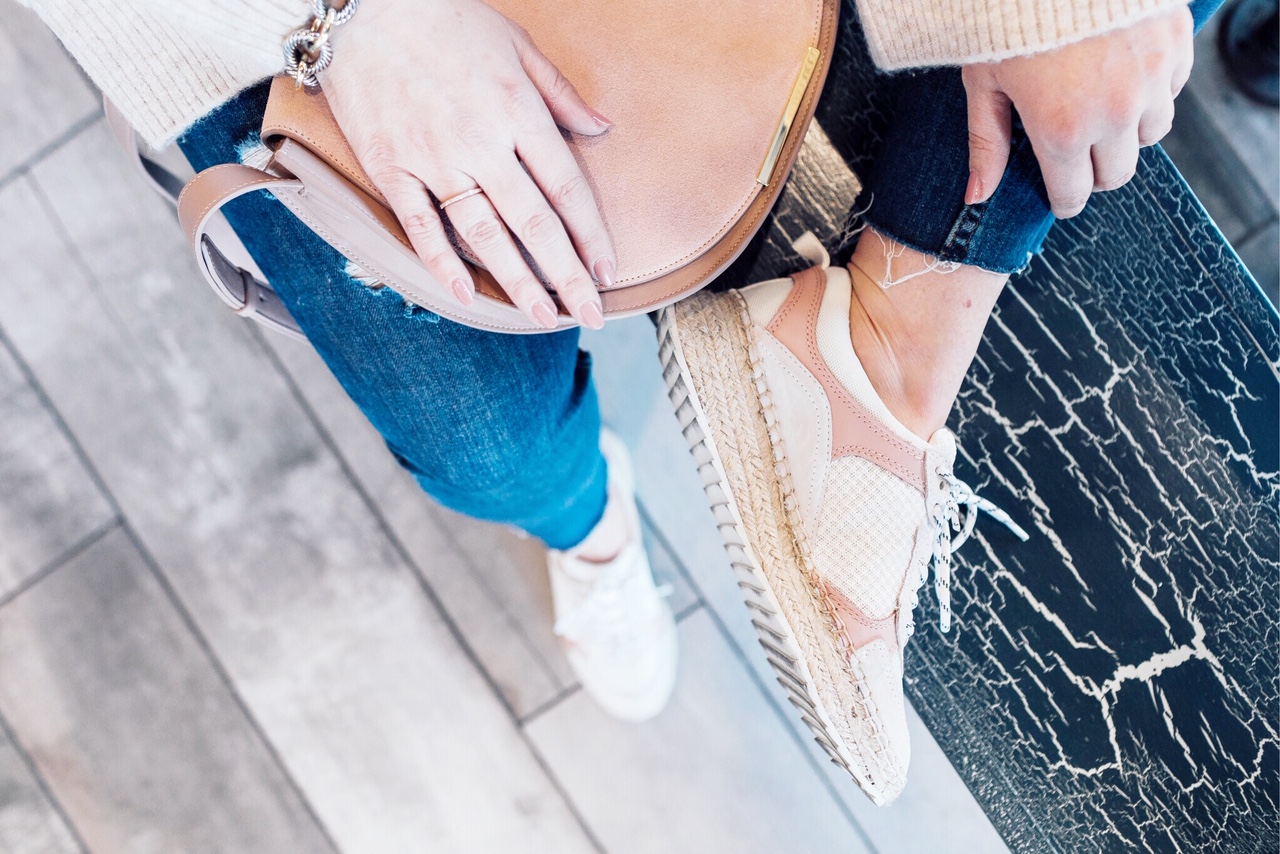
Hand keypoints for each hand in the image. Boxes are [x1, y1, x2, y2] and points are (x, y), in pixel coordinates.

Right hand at [322, 0, 614, 328]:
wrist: (361, 5)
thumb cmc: (444, 16)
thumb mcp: (516, 43)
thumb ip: (560, 93)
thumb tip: (601, 129)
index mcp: (518, 111)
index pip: (566, 188)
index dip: (591, 235)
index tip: (608, 272)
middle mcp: (481, 143)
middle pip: (534, 223)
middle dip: (566, 276)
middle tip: (589, 315)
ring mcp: (434, 159)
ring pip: (483, 234)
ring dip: (516, 282)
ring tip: (541, 317)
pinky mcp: (392, 167)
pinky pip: (420, 224)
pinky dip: (442, 263)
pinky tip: (467, 295)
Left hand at [962, 7, 1193, 217]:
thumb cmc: (1009, 17)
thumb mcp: (985, 82)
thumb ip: (987, 143)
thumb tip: (977, 197)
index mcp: (1061, 130)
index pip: (1074, 195)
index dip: (1063, 198)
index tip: (1059, 192)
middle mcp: (1114, 113)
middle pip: (1116, 175)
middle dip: (1093, 170)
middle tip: (1074, 148)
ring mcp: (1152, 80)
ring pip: (1150, 135)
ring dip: (1126, 131)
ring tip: (1096, 104)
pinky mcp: (1175, 46)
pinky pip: (1172, 90)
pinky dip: (1151, 90)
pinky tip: (1121, 70)